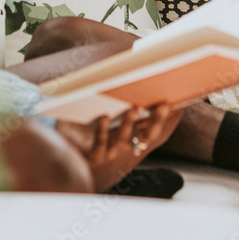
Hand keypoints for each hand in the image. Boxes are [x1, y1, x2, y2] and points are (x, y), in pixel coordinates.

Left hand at [56, 104, 181, 191]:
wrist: (68, 148)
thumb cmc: (87, 124)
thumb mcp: (106, 108)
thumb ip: (124, 98)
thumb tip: (150, 84)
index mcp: (132, 133)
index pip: (152, 124)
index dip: (162, 115)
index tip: (170, 101)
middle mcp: (125, 143)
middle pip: (146, 135)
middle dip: (156, 121)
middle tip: (163, 106)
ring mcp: (110, 151)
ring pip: (123, 139)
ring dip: (129, 124)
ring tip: (133, 109)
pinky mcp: (94, 156)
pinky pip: (100, 145)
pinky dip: (103, 131)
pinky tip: (104, 118)